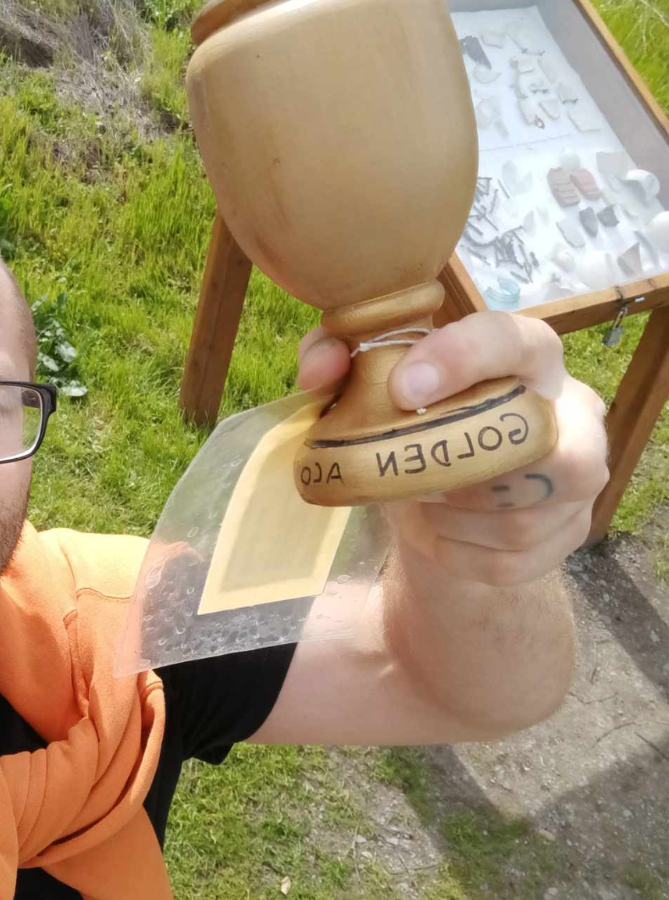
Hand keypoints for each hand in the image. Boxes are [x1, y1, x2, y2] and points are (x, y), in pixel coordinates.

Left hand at [296, 312, 609, 586]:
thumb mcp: (364, 378)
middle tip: (412, 467)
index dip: (459, 359)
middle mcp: (572, 410)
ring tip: (421, 495)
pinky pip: (510, 560)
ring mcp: (582, 475)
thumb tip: (318, 371)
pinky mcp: (568, 532)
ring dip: (450, 515)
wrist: (437, 488)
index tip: (402, 390)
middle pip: (549, 446)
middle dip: (462, 466)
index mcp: (526, 353)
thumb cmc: (411, 414)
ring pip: (522, 515)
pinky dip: (457, 551)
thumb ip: (333, 355)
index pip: (512, 339)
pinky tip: (438, 528)